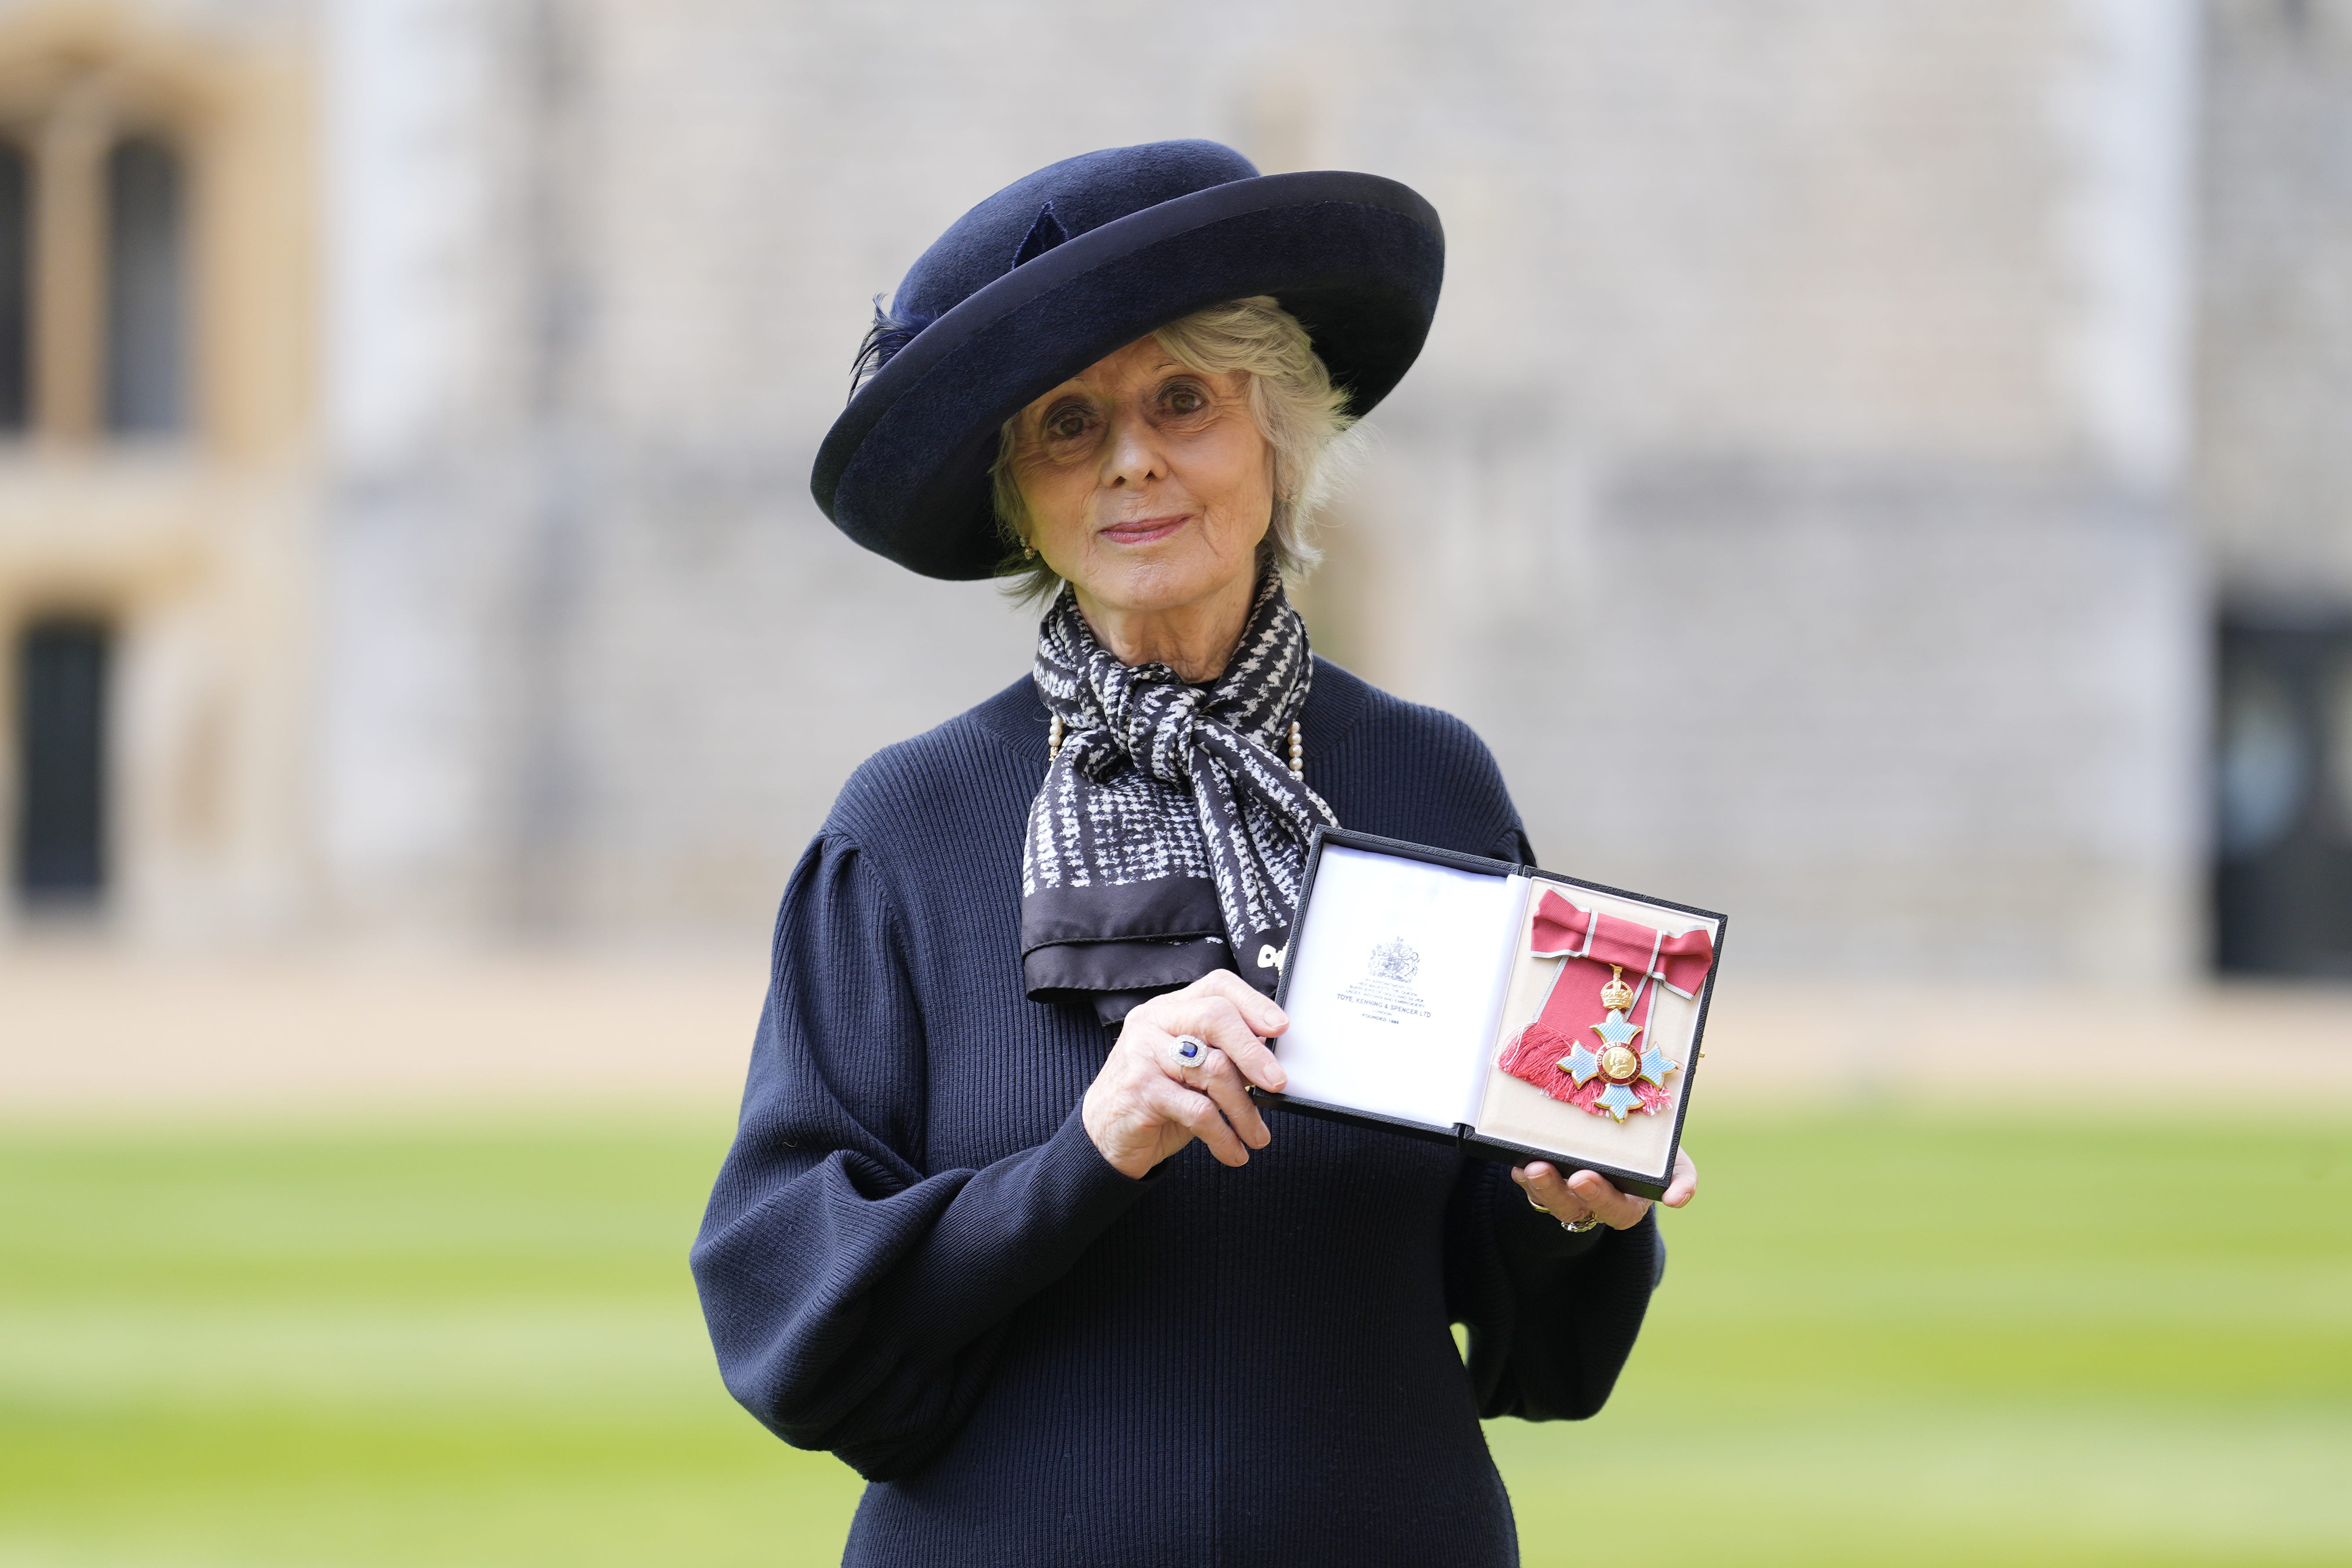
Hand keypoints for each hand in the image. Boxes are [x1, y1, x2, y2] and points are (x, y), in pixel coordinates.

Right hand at [1083, 972, 1288, 1178]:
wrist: (1103, 1137)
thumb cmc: (1155, 1100)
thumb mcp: (1189, 1071)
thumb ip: (1221, 1055)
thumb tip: (1271, 1060)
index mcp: (1169, 1009)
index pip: (1217, 986)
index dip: (1253, 1003)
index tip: (1280, 1028)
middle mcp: (1153, 1022)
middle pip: (1215, 1017)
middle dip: (1254, 1053)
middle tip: (1277, 1083)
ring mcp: (1143, 1053)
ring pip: (1213, 1068)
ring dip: (1244, 1110)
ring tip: (1256, 1135)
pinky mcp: (1140, 1090)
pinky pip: (1198, 1110)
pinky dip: (1223, 1135)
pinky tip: (1232, 1151)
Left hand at [1511, 1145, 1697, 1230]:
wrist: (1627, 1134)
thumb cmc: (1654, 1150)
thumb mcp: (1674, 1162)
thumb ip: (1682, 1177)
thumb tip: (1677, 1199)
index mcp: (1629, 1204)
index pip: (1615, 1211)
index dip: (1598, 1197)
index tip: (1583, 1178)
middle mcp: (1594, 1204)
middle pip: (1573, 1209)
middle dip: (1557, 1192)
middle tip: (1543, 1170)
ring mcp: (1568, 1194)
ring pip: (1548, 1199)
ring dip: (1536, 1185)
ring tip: (1528, 1166)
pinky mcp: (1547, 1181)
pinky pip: (1530, 1186)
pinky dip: (1523, 1176)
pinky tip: (1516, 1162)